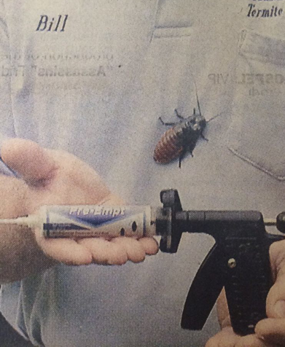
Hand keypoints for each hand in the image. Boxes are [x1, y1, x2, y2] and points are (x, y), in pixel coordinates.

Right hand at [0, 139, 158, 264]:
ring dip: (126, 250)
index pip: (56, 245)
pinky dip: (139, 239)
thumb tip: (6, 145)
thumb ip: (28, 160)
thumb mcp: (41, 166)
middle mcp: (72, 235)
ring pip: (109, 246)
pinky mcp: (114, 226)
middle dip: (105, 253)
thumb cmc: (49, 176)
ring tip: (142, 250)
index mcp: (49, 225)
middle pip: (87, 249)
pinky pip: (126, 235)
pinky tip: (152, 242)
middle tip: (122, 255)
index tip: (85, 257)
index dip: (70, 253)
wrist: (66, 180)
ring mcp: (95, 233)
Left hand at [206, 239, 284, 346]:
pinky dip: (225, 343)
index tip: (263, 327)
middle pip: (282, 345)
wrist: (273, 259)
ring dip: (241, 346)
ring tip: (225, 343)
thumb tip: (278, 311)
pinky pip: (238, 342)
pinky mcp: (248, 334)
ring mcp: (272, 334)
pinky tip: (217, 343)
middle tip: (242, 342)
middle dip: (259, 346)